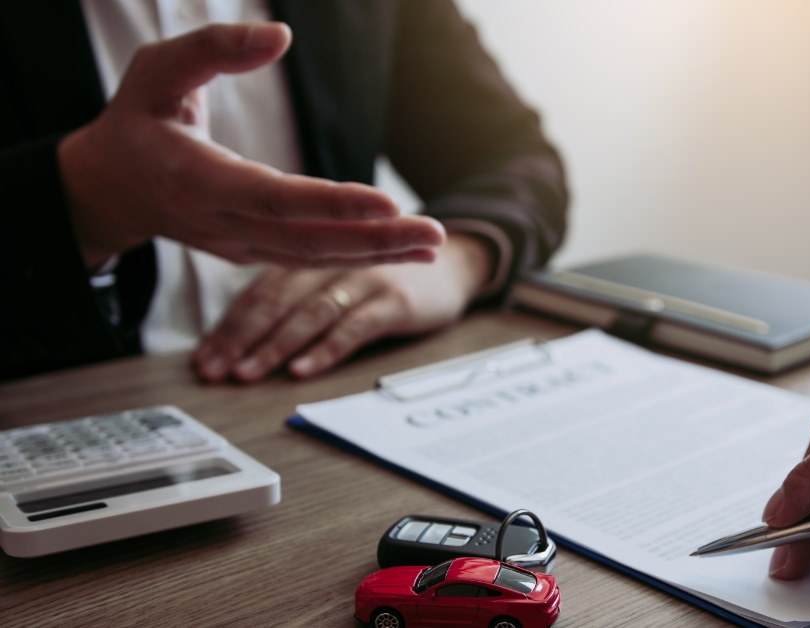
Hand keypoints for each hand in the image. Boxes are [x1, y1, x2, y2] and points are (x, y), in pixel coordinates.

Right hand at [57, 22, 444, 268]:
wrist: (110, 186)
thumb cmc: (138, 119)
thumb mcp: (158, 69)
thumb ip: (214, 48)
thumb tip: (280, 36)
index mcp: (196, 179)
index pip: (274, 197)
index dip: (331, 203)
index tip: (388, 203)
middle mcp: (220, 222)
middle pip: (307, 240)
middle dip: (375, 239)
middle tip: (433, 233)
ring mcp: (237, 244)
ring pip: (313, 258)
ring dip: (377, 254)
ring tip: (432, 244)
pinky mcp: (251, 251)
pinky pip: (309, 260)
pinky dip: (357, 256)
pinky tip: (400, 249)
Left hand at [191, 233, 494, 381]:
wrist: (455, 261)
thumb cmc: (387, 279)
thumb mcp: (338, 278)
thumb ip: (299, 297)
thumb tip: (247, 339)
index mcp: (310, 258)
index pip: (258, 293)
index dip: (227, 326)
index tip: (202, 359)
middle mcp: (331, 263)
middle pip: (276, 302)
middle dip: (239, 339)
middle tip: (212, 371)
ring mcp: (363, 280)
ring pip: (309, 314)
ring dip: (273, 346)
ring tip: (246, 374)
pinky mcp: (394, 300)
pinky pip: (352, 326)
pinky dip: (324, 349)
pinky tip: (301, 370)